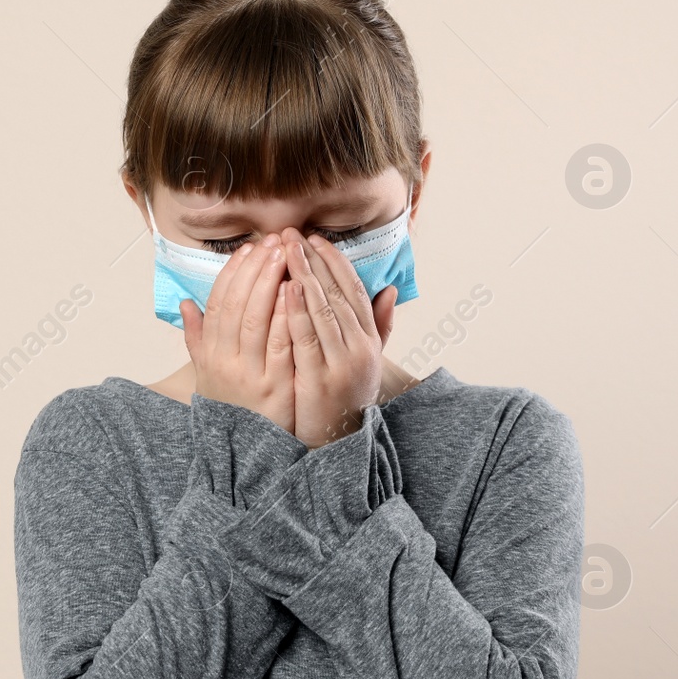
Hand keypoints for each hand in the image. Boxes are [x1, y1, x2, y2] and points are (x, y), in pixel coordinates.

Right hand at [178, 234, 294, 435]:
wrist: (248, 454)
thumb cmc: (233, 408)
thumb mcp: (207, 375)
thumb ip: (197, 339)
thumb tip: (185, 305)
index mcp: (209, 355)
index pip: (217, 304)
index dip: (231, 274)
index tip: (246, 250)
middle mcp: (224, 362)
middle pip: (236, 305)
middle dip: (255, 270)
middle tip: (273, 242)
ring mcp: (248, 375)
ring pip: (255, 320)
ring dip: (270, 283)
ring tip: (286, 255)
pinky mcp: (274, 388)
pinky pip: (279, 345)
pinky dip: (285, 316)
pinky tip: (297, 292)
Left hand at [279, 227, 395, 448]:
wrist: (338, 444)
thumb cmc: (345, 398)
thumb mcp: (365, 361)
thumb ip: (379, 326)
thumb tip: (390, 290)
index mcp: (369, 339)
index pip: (354, 291)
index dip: (335, 262)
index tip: (315, 239)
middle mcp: (360, 348)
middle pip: (338, 295)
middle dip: (314, 261)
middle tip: (292, 235)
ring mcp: (343, 363)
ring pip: (324, 311)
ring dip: (305, 277)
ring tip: (287, 251)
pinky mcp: (322, 380)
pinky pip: (308, 339)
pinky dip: (298, 311)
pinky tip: (287, 289)